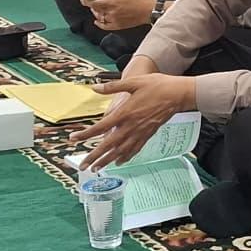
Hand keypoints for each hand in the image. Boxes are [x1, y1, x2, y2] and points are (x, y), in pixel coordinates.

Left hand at [73, 73, 193, 169]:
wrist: (178, 94)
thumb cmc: (156, 85)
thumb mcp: (133, 82)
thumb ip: (113, 86)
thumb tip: (95, 87)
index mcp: (125, 112)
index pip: (100, 127)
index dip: (85, 134)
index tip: (73, 139)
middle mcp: (131, 126)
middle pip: (108, 145)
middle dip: (94, 156)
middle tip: (82, 165)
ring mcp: (140, 132)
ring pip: (120, 151)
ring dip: (107, 161)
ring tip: (96, 168)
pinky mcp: (148, 134)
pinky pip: (134, 149)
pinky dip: (125, 157)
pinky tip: (119, 162)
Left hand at [90, 0, 154, 30]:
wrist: (148, 11)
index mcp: (112, 3)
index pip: (94, 2)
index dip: (87, 0)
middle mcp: (111, 13)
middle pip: (96, 10)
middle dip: (94, 4)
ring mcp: (114, 20)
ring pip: (99, 18)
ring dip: (97, 12)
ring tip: (99, 7)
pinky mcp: (118, 26)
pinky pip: (105, 26)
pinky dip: (99, 23)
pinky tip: (97, 20)